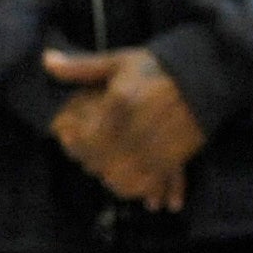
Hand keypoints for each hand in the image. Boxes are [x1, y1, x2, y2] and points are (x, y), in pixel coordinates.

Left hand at [43, 47, 208, 211]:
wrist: (206, 72)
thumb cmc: (157, 66)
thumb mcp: (118, 61)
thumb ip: (81, 68)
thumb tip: (46, 61)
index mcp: (119, 104)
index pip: (85, 140)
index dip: (73, 144)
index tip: (69, 138)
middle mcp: (135, 128)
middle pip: (100, 163)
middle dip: (91, 161)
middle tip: (88, 155)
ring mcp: (156, 146)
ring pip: (123, 180)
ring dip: (113, 180)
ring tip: (110, 170)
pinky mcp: (176, 157)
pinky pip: (151, 184)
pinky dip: (142, 191)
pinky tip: (139, 190)